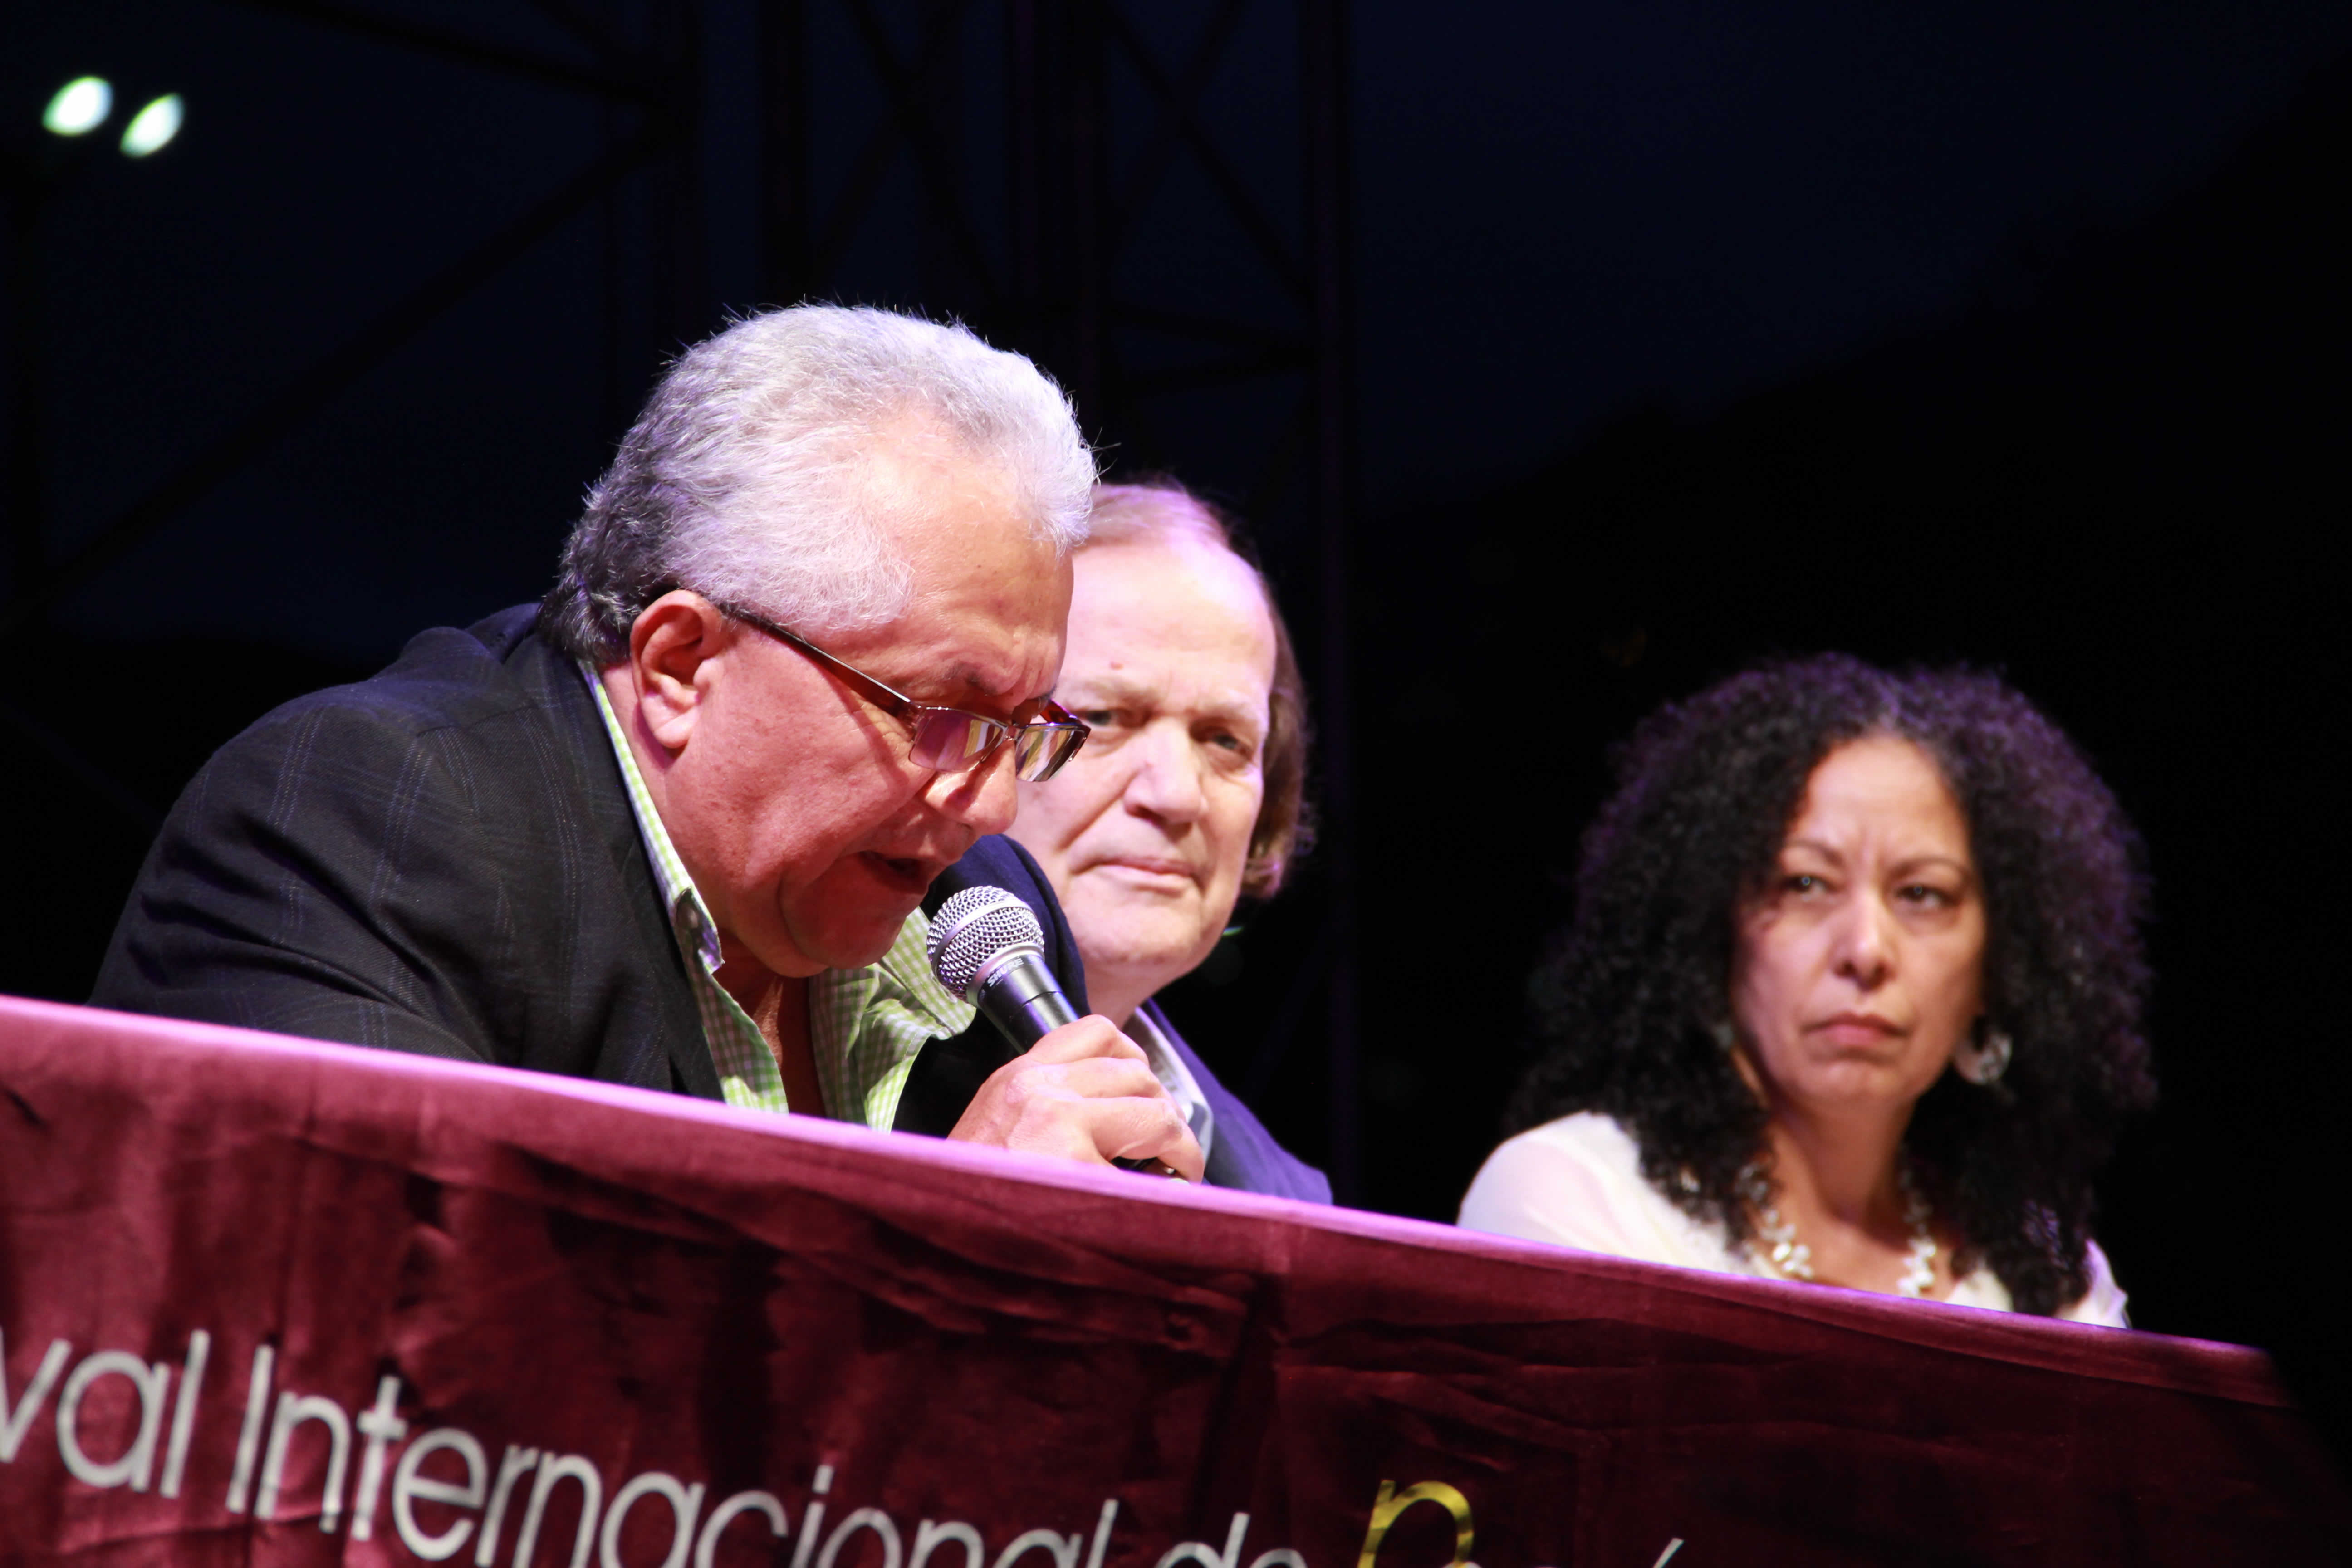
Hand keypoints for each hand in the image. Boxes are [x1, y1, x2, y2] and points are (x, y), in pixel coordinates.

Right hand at [945, 1015, 1205, 1181]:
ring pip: (1156, 1113)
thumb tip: (1115, 1106)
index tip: (1144, 1093)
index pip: (1095, 1032)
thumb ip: (1043, 1106)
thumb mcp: (995, 1131)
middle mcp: (1038, 1090)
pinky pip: (1155, 1168)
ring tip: (1173, 1173)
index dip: (1134, 1058)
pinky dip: (1170, 1187)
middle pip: (1137, 1072)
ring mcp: (1060, 1126)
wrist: (929, 1243)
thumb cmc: (969, 1201)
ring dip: (1178, 1144)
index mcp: (1016, 1078)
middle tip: (1165, 1149)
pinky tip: (1163, 1207)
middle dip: (1162, 1110)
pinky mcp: (1080, 1170)